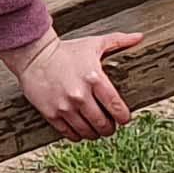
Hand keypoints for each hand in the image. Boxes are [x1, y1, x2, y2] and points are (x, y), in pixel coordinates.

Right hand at [6, 29, 140, 138]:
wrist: (34, 56)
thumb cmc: (66, 50)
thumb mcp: (93, 44)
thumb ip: (118, 41)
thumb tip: (140, 37)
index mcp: (94, 78)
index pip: (116, 107)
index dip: (123, 117)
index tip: (123, 118)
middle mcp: (80, 95)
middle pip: (103, 124)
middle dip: (110, 128)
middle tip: (110, 126)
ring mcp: (65, 107)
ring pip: (87, 132)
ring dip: (94, 133)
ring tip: (95, 129)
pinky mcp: (51, 114)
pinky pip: (69, 134)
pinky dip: (77, 135)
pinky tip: (80, 130)